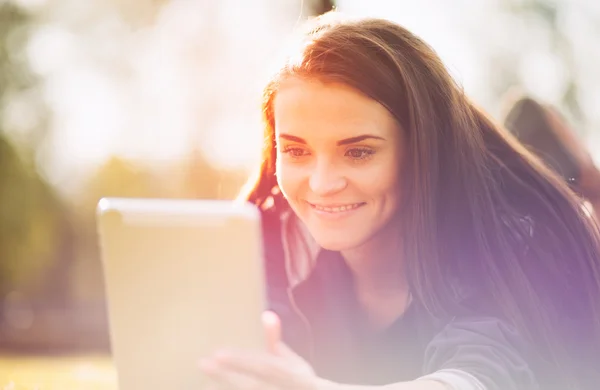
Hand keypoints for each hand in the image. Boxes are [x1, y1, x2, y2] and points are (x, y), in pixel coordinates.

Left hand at [200, 311, 325, 389]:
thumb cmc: (299, 384)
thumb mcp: (293, 362)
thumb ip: (275, 340)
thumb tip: (266, 314)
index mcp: (289, 374)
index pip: (262, 366)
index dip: (241, 360)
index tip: (218, 353)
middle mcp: (281, 388)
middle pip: (251, 384)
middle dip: (226, 376)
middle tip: (203, 363)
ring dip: (225, 389)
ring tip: (204, 383)